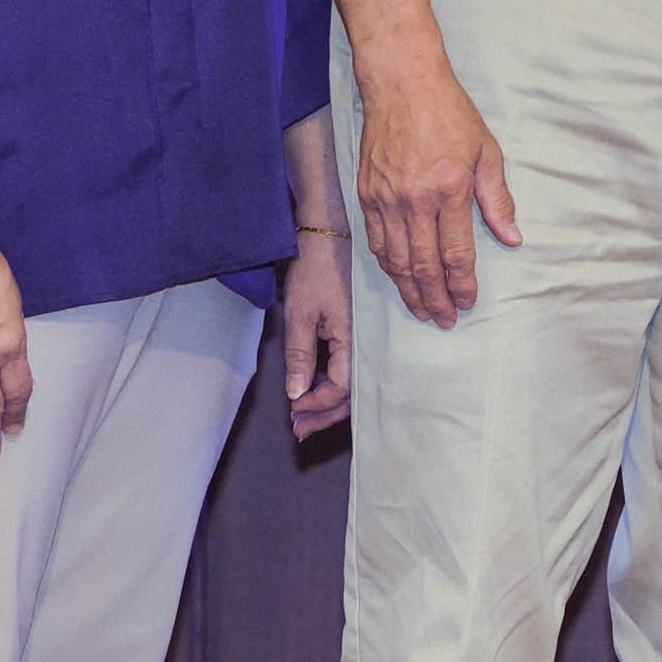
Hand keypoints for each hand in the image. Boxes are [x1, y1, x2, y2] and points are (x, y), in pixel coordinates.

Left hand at [280, 230, 354, 435]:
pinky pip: (352, 365)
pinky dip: (334, 382)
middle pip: (352, 391)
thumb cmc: (316, 269)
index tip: (296, 411)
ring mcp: (364, 335)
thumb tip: (298, 395)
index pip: (342, 387)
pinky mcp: (359, 328)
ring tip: (305, 416)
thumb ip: (300, 356)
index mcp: (354, 338)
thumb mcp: (300, 314)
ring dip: (329, 401)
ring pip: (353, 381)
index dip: (318, 404)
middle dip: (325, 414)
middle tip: (300, 429)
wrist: (331, 232)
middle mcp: (366, 341)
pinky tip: (319, 387)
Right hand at [353, 57, 519, 329]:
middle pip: (424, 265)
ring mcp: (386, 199)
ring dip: (409, 290)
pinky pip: (376, 242)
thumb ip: (497, 199)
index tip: (468, 301)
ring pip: (396, 260)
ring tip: (422, 310)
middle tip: (445, 319)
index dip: (462, 284)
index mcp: (449, 190)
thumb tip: (512, 238)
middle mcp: (414, 200)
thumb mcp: (487, 152)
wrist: (402, 83)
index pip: (455, 253)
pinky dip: (388, 266)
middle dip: (436, 299)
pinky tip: (398, 278)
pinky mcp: (366, 194)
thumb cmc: (450, 114)